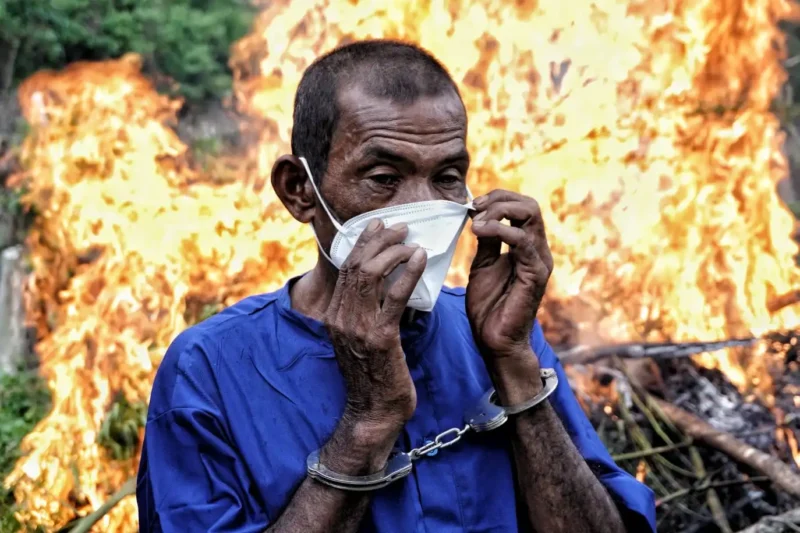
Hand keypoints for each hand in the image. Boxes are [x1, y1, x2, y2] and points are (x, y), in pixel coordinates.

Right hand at [324, 219, 426, 430]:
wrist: (373, 413)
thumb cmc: (374, 376)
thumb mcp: (361, 339)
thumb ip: (366, 313)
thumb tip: (386, 286)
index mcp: (335, 315)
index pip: (346, 267)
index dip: (363, 241)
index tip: (380, 225)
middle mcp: (341, 317)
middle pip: (356, 264)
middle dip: (379, 239)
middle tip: (401, 227)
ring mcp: (357, 327)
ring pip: (369, 273)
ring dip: (393, 251)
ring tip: (412, 242)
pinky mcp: (379, 338)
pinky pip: (393, 296)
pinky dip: (407, 273)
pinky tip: (420, 260)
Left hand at [466, 190, 553, 359]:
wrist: (494, 340)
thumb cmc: (489, 306)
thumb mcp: (483, 265)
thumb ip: (486, 241)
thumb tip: (479, 216)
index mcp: (526, 246)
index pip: (521, 206)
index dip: (497, 198)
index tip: (472, 206)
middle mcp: (537, 250)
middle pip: (529, 205)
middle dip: (499, 199)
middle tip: (475, 208)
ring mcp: (539, 261)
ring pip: (530, 215)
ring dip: (499, 212)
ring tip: (476, 223)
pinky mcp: (535, 274)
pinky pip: (523, 241)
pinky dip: (500, 230)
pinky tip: (480, 233)